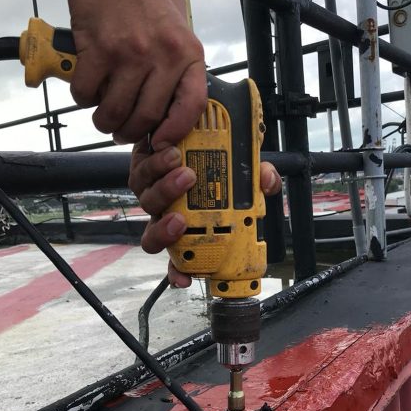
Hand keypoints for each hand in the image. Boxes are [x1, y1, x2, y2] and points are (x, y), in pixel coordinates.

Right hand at [67, 0, 205, 148]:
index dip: (176, 132)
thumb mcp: (178, 41)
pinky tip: (88, 92)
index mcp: (188, 55)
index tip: (161, 143)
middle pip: (147, 117)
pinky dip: (83, 100)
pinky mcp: (99, 49)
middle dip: (130, 133)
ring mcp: (131, 52)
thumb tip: (164, 123)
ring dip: (105, 123)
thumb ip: (176, 77)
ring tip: (104, 119)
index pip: (192, 106)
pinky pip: (87, 92)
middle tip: (122, 133)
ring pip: (115, 111)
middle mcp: (164, 55)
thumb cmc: (145, 8)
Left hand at [129, 139, 282, 286]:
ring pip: (149, 202)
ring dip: (165, 192)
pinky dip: (156, 165)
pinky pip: (142, 172)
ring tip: (186, 175)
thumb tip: (268, 183)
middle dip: (165, 232)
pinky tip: (173, 155)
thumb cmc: (216, 161)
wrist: (192, 131)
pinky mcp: (142, 168)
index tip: (185, 279)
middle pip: (154, 236)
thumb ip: (257, 181)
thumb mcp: (243, 174)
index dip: (178, 271)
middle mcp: (166, 215)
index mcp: (187, 227)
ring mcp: (151, 193)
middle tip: (181, 221)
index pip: (179, 258)